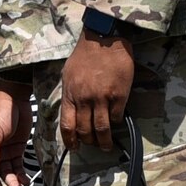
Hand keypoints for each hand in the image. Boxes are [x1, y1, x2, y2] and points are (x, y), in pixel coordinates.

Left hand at [60, 33, 133, 150]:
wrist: (104, 38)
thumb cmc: (84, 55)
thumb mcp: (68, 75)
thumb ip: (70, 94)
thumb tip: (72, 111)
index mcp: (70, 95)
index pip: (67, 126)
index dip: (70, 140)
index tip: (75, 147)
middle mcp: (84, 99)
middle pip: (85, 131)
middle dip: (88, 142)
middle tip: (93, 145)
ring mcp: (102, 98)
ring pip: (102, 128)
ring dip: (104, 140)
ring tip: (106, 145)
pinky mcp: (119, 95)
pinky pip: (116, 116)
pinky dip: (115, 122)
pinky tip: (115, 122)